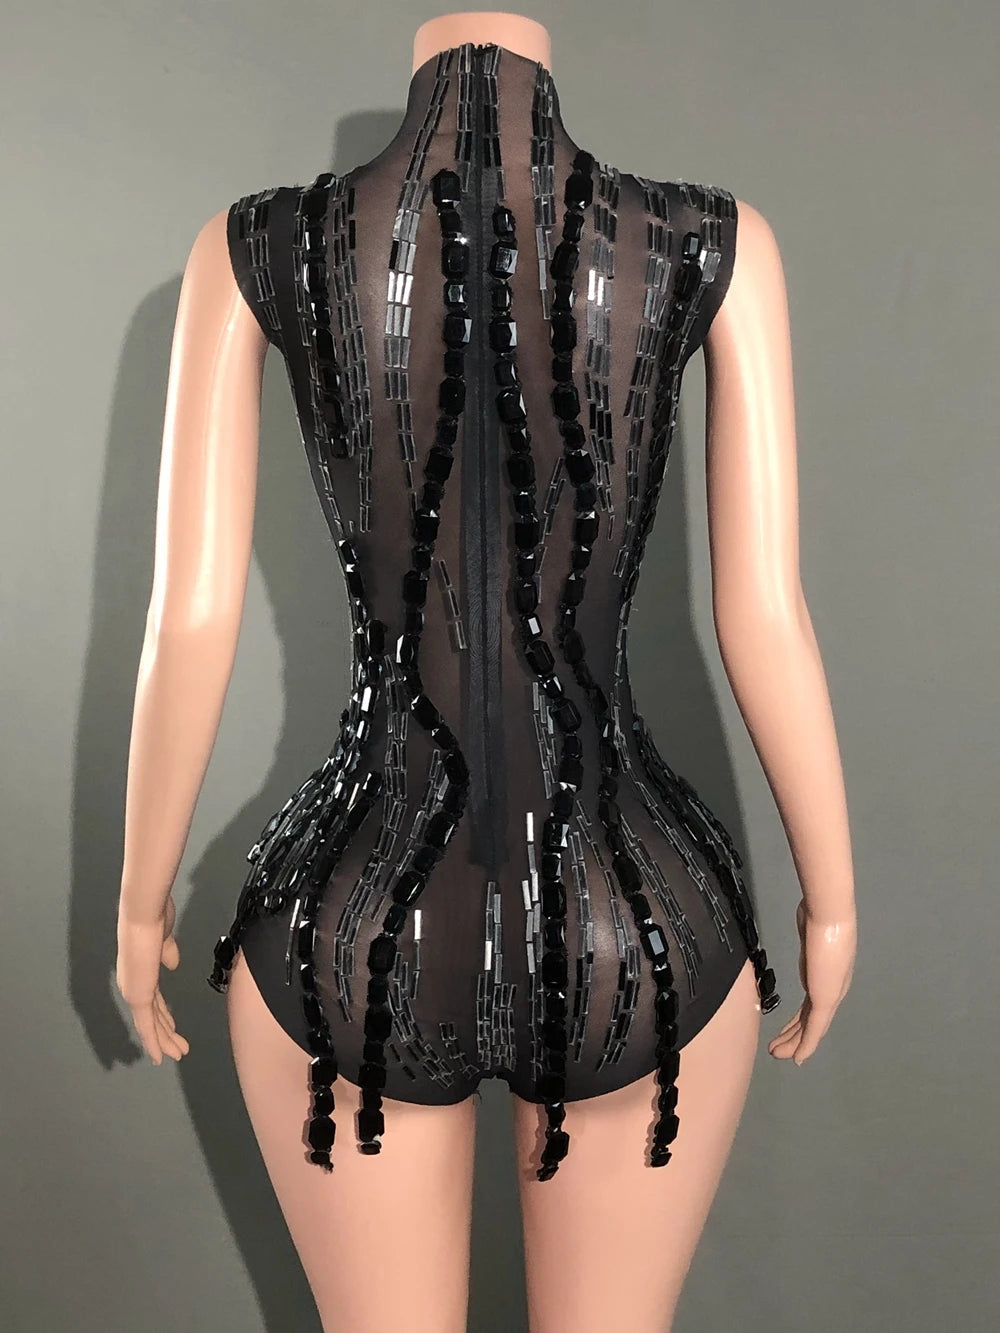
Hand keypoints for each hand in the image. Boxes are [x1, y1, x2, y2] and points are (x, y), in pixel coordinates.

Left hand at [116, 893, 189, 1063]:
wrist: (143, 916)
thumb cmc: (154, 919)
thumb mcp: (165, 938)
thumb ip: (168, 952)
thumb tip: (172, 963)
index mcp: (142, 971)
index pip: (154, 1000)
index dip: (164, 1014)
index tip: (173, 1025)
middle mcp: (134, 985)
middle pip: (153, 1016)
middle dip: (167, 1033)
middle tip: (179, 1048)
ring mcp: (134, 993)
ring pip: (152, 1025)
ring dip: (166, 1041)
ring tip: (178, 1054)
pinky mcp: (137, 998)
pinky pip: (148, 1026)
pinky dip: (155, 1043)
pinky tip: (162, 1056)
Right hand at [767, 896, 855, 1065]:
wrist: (829, 915)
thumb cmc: (818, 914)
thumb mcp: (811, 927)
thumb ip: (809, 932)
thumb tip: (806, 919)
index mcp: (828, 974)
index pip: (812, 1003)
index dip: (800, 1020)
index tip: (788, 1030)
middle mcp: (831, 987)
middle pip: (810, 1018)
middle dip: (793, 1034)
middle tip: (777, 1048)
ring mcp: (830, 994)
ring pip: (810, 1027)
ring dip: (795, 1042)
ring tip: (778, 1055)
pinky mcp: (825, 999)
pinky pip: (814, 1028)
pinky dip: (806, 1044)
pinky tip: (798, 1057)